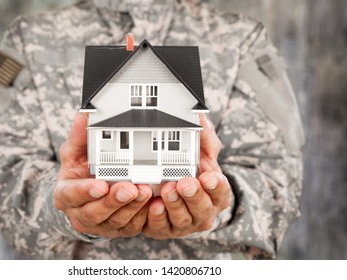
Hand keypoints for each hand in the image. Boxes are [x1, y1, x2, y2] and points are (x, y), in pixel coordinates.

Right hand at [54, 113, 151, 237]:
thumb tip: (83, 115)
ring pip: (116, 220)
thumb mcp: (75, 152)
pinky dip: (143, 216)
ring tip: (145, 192)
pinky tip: (153, 203)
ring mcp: (100, 224)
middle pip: (95, 212)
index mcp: (66, 194)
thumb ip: (79, 136)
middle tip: (130, 188)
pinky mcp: (118, 228)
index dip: (85, 191)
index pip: (72, 195)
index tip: (100, 185)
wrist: (87, 194)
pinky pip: (131, 226)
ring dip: (132, 208)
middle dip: (114, 201)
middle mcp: (81, 213)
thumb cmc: (80, 171)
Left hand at [143, 115, 231, 238]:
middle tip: (184, 183)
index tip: (208, 176)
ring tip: (167, 190)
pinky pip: (162, 227)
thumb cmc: (192, 172)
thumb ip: (203, 137)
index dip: (215, 185)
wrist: (172, 192)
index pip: (221, 191)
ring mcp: (185, 223)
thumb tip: (200, 117)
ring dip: (175, 205)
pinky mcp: (166, 229)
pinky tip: (153, 205)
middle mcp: (203, 211)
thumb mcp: (201, 153)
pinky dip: (158, 218)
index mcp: (216, 194)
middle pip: (202, 208)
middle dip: (193, 196)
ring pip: (183, 219)